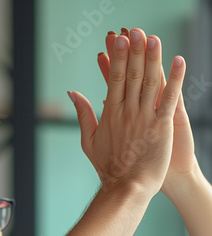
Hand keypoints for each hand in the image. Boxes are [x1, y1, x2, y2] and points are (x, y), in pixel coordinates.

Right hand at [98, 29, 196, 196]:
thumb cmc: (108, 166)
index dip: (117, 58)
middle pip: (131, 76)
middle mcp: (127, 113)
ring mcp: (145, 119)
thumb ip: (82, 114)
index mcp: (110, 114)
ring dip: (152, 59)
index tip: (118, 40)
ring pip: (150, 82)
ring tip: (153, 38)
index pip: (113, 79)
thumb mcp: (88, 140)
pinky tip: (179, 60)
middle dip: (133, 52)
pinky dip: (175, 79)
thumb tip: (72, 92)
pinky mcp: (161, 127)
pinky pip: (169, 99)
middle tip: (135, 30)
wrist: (126, 187)